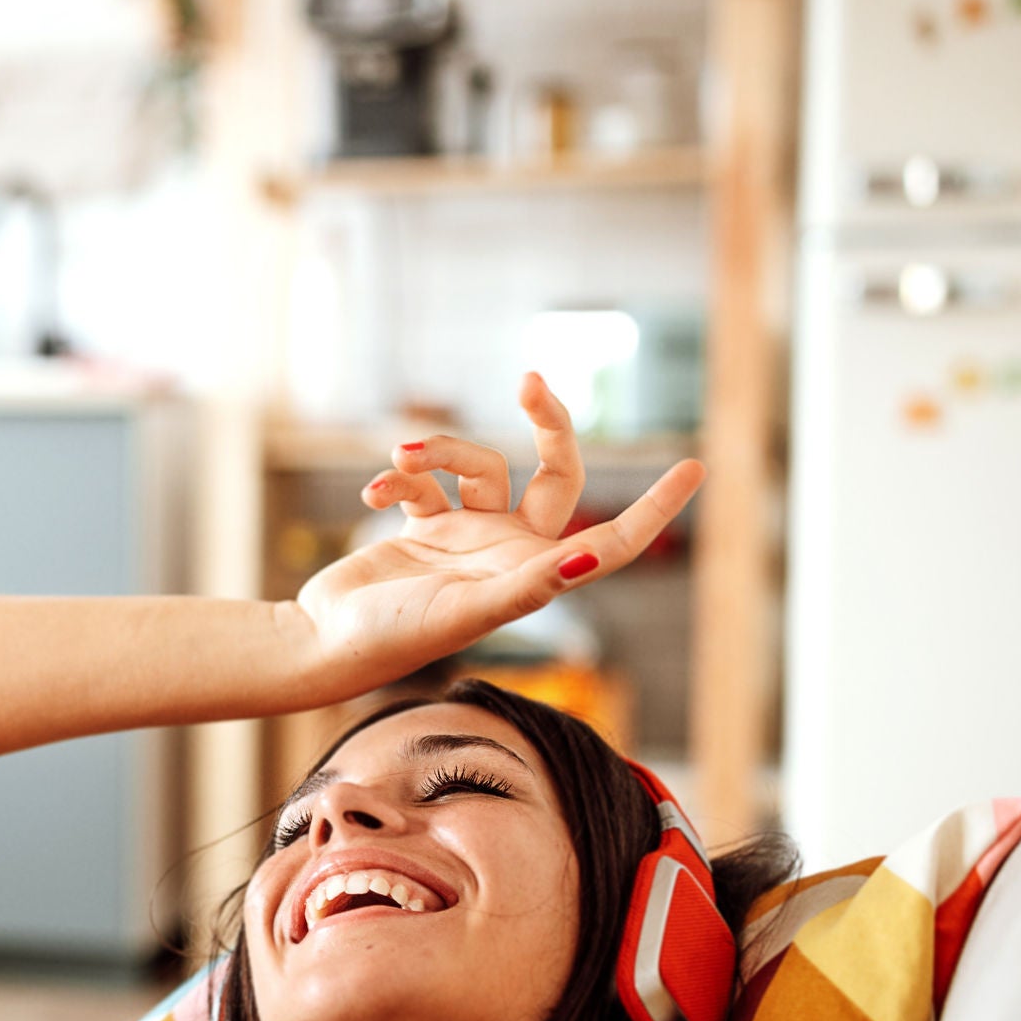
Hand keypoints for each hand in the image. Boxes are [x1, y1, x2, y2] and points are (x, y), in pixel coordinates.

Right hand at [290, 373, 702, 695]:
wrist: (324, 642)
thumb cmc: (397, 636)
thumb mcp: (469, 609)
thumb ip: (532, 585)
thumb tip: (596, 560)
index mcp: (533, 576)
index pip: (612, 540)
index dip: (655, 509)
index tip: (696, 468)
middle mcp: (508, 552)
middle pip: (553, 472)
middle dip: (546, 423)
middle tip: (531, 379)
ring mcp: (466, 537)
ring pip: (475, 464)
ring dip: (437, 453)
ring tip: (399, 464)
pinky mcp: (422, 527)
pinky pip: (422, 480)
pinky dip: (397, 478)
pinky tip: (373, 496)